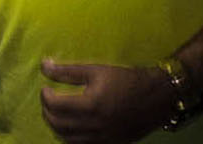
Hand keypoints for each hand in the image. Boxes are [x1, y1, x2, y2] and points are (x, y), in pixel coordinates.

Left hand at [39, 59, 177, 143]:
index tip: (46, 88)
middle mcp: (96, 126)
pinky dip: (71, 139)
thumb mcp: (96, 70)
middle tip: (48, 100)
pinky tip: (71, 127)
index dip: (45, 96)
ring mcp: (104, 139)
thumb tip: (44, 66)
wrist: (158, 97)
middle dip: (47, 112)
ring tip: (57, 113)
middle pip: (58, 125)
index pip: (55, 106)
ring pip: (68, 140)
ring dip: (57, 128)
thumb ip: (67, 71)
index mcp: (90, 105)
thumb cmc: (126, 80)